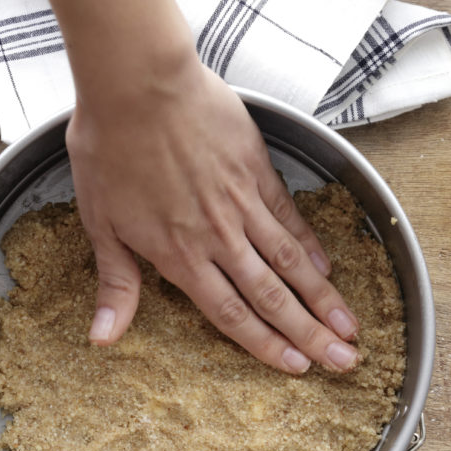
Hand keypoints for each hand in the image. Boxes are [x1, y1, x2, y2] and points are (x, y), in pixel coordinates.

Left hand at [68, 62, 360, 372]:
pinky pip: (288, 216)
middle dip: (310, 334)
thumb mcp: (99, 223)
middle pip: (271, 296)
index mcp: (179, 256)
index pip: (230, 314)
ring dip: (322, 298)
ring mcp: (242, 204)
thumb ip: (115, 284)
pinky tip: (327, 267)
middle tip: (344, 362)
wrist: (138, 83)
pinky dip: (310, 244)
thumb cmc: (109, 148)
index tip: (296, 367)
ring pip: (290, 261)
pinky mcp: (256, 169)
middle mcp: (219, 237)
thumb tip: (103, 339)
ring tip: (351, 327)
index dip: (265, 345)